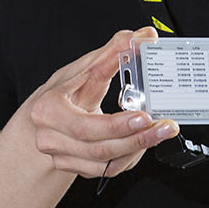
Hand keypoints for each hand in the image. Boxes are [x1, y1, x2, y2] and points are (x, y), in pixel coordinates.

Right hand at [26, 26, 178, 177]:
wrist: (44, 115)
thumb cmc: (64, 91)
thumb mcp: (85, 67)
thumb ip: (114, 52)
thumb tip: (142, 37)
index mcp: (48, 111)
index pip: (84, 126)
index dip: (116, 126)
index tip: (144, 116)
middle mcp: (50, 139)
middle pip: (99, 149)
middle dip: (137, 139)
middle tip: (163, 127)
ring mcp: (61, 157)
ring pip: (105, 163)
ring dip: (136, 149)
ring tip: (159, 132)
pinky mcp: (75, 168)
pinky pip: (107, 170)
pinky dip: (128, 158)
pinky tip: (142, 142)